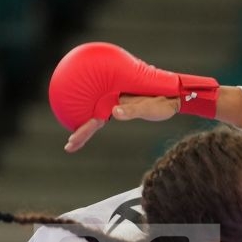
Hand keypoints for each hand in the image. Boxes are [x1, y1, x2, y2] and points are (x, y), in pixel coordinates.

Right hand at [63, 93, 181, 152]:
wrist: (172, 96)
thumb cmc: (163, 102)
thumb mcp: (150, 108)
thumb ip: (133, 111)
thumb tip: (115, 112)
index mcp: (116, 100)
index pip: (96, 117)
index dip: (84, 129)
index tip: (72, 139)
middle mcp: (113, 102)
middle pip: (92, 118)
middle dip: (81, 132)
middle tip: (69, 145)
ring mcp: (116, 105)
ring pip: (96, 118)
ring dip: (85, 129)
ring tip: (73, 143)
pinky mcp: (122, 109)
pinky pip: (103, 116)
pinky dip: (94, 124)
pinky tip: (89, 127)